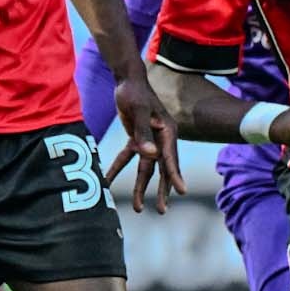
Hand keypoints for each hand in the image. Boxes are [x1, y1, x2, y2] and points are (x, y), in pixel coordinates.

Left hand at [102, 69, 187, 214]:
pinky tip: (107, 181)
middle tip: (162, 211)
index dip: (175, 176)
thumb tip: (150, 155)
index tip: (181, 192)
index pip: (171, 158)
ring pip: (146, 169)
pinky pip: (127, 158)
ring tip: (137, 208)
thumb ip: (142, 133)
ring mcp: (149, 140)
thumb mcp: (137, 110)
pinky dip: (118, 169)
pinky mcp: (137, 139)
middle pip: (162, 169)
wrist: (127, 79)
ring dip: (141, 187)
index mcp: (168, 132)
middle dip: (162, 191)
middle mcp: (162, 139)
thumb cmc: (135, 92)